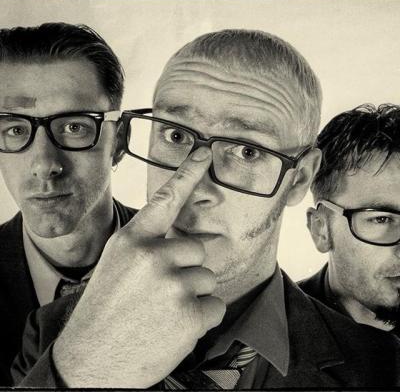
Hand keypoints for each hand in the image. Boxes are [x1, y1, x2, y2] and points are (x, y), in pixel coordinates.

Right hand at [52, 147, 225, 387]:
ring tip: (163, 312)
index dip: (188, 174)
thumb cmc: (106, 309)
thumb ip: (151, 247)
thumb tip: (193, 242)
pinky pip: (215, 306)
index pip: (166, 199)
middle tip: (162, 291)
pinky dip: (201, 319)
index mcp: (133, 241)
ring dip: (193, 296)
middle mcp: (153, 256)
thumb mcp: (118, 266)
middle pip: (199, 249)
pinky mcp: (189, 314)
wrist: (89, 360)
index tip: (204, 153)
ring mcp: (172, 284)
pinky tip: (174, 328)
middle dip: (189, 269)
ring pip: (208, 279)